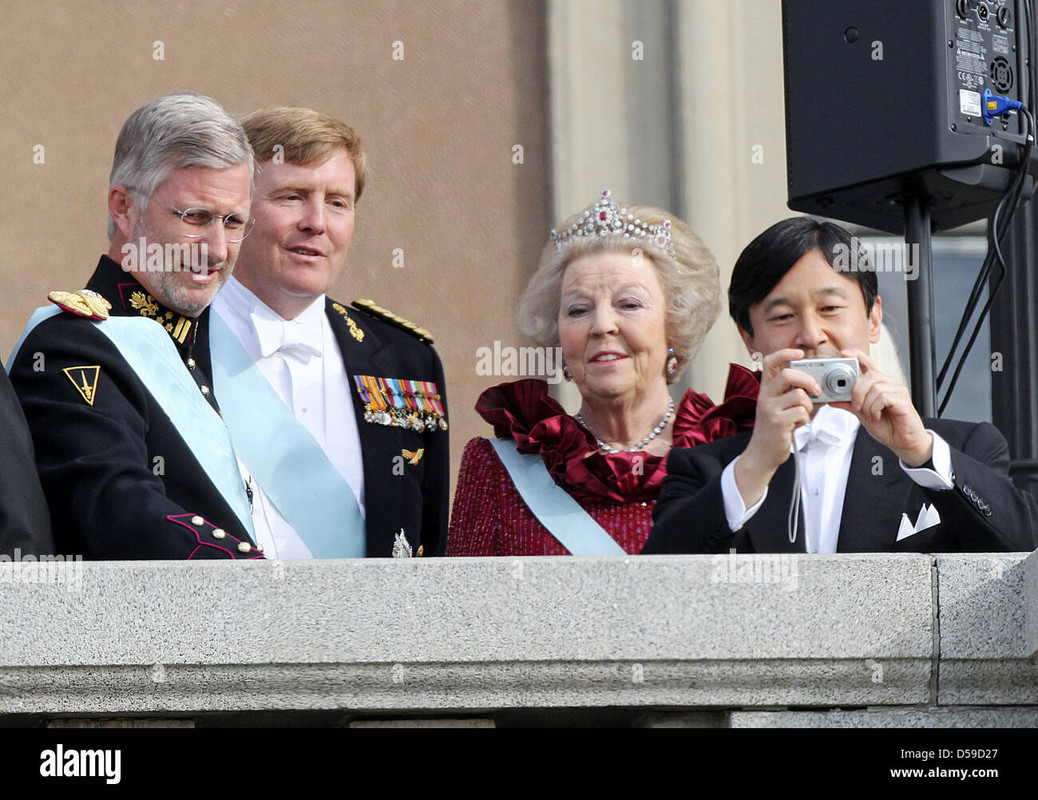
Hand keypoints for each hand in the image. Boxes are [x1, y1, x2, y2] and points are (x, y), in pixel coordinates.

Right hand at [734, 348, 817, 505]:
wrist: (762, 454)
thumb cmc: (774, 430)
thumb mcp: (778, 407)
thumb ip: (792, 394)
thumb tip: (817, 385)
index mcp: (766, 389)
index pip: (770, 362)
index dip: (785, 353)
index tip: (800, 353)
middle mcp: (765, 396)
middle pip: (788, 374)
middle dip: (808, 380)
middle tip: (816, 391)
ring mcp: (770, 409)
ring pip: (800, 396)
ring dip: (808, 406)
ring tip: (802, 415)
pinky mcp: (778, 422)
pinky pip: (801, 412)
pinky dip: (805, 419)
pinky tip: (797, 425)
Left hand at [830, 348, 932, 466]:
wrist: (902, 441)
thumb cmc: (887, 426)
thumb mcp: (862, 414)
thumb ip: (849, 405)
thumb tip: (832, 400)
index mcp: (879, 384)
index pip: (868, 363)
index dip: (857, 355)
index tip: (844, 354)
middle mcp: (889, 383)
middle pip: (869, 376)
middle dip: (857, 393)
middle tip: (857, 407)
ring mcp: (898, 390)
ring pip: (874, 388)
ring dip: (867, 405)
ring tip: (871, 415)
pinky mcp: (902, 399)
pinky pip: (882, 397)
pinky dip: (875, 409)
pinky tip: (877, 416)